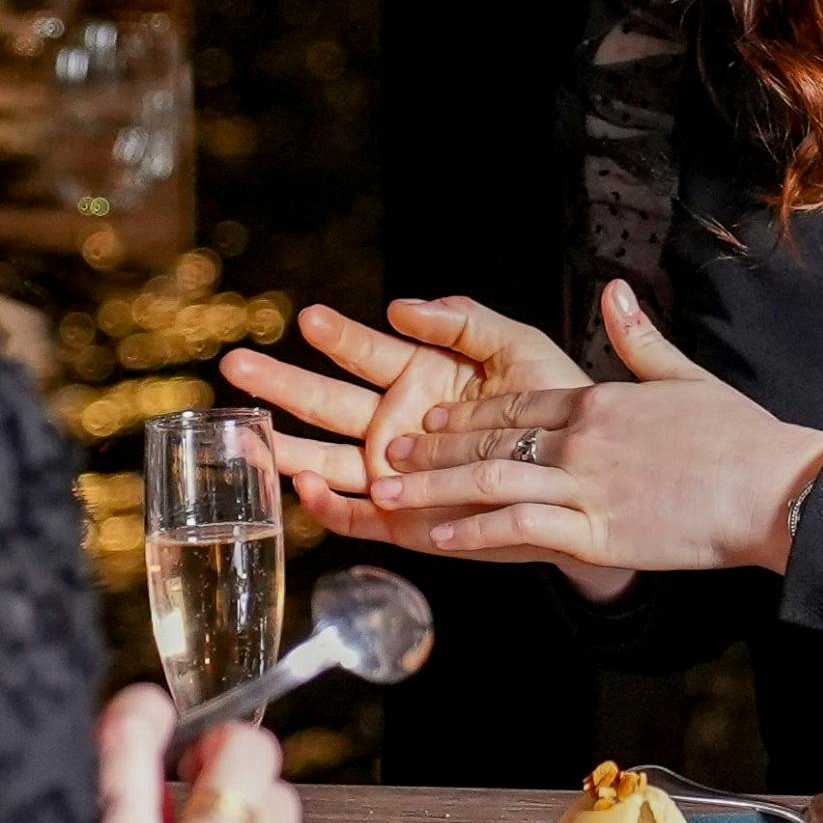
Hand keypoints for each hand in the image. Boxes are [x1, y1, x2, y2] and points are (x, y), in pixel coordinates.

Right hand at [222, 297, 587, 547]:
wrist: (584, 477)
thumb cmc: (551, 404)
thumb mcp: (515, 347)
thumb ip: (463, 319)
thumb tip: (400, 305)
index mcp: (417, 375)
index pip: (364, 351)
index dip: (338, 336)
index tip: (310, 317)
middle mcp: (393, 421)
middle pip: (325, 401)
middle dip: (281, 383)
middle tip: (237, 363)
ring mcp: (392, 471)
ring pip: (323, 457)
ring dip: (283, 446)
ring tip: (244, 434)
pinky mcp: (401, 518)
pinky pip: (353, 514)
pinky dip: (326, 504)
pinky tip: (304, 485)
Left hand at [365, 281, 822, 578]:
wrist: (776, 488)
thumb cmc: (739, 437)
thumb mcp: (685, 377)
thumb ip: (638, 338)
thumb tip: (614, 290)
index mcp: (602, 400)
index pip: (517, 405)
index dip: (467, 415)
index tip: (430, 423)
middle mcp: (585, 439)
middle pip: (493, 438)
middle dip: (436, 449)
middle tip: (389, 457)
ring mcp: (589, 486)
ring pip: (493, 481)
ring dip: (437, 487)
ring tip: (393, 494)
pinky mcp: (600, 533)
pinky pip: (522, 529)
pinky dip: (477, 531)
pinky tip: (441, 538)